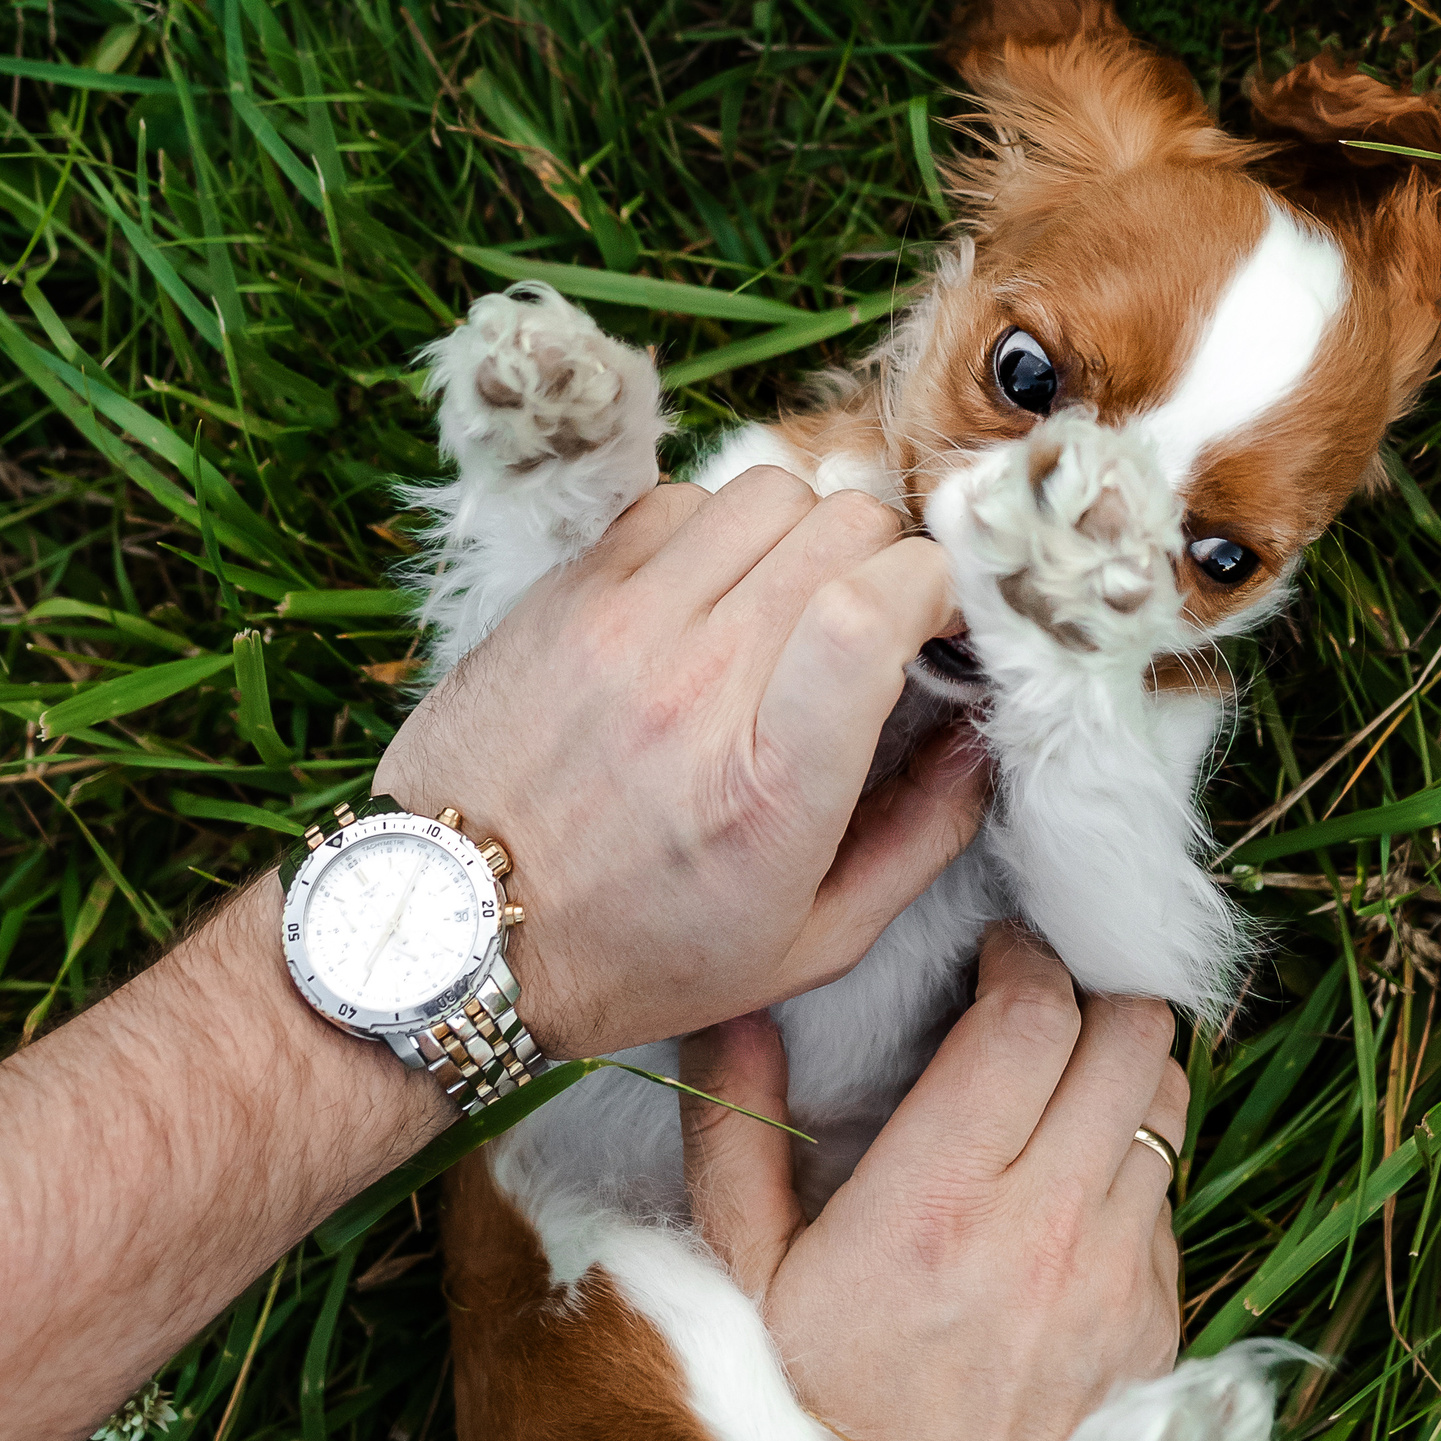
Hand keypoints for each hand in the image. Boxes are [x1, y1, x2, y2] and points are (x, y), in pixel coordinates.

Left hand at [376, 470, 987, 1058]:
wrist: (457, 927)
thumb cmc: (640, 950)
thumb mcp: (811, 940)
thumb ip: (922, 836)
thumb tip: (983, 734)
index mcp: (767, 785)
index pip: (874, 605)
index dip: (938, 587)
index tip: (945, 624)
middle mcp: (694, 686)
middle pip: (843, 526)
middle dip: (890, 561)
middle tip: (879, 619)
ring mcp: (621, 625)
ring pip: (770, 490)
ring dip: (808, 535)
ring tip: (794, 603)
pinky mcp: (569, 591)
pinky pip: (682, 498)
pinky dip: (722, 531)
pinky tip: (715, 596)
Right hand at [679, 925, 1184, 1440]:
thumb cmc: (804, 1417)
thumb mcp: (736, 1278)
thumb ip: (734, 1132)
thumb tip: (735, 1012)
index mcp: (935, 1207)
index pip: (1032, 1017)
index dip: (1021, 960)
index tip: (993, 957)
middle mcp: (1045, 1236)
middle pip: (1132, 1037)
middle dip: (1089, 994)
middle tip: (1037, 1004)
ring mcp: (1116, 1287)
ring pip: (1170, 1106)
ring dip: (1124, 1071)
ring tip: (1064, 1081)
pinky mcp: (1155, 1332)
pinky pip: (1169, 1201)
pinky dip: (1133, 1166)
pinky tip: (1070, 1190)